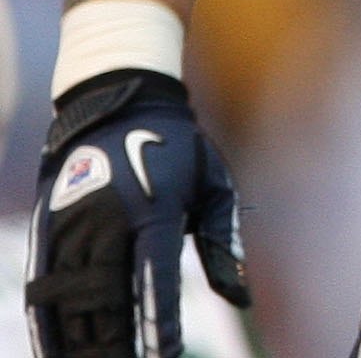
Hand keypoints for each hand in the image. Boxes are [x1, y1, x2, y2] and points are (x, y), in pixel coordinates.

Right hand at [24, 70, 248, 357]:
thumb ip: (223, 242)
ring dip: (84, 341)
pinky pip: (41, 287)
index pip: (153, 277)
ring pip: (74, 300)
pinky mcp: (48, 231)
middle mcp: (106, 222)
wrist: (118, 105)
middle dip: (119, 344)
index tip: (165, 357)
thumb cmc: (178, 150)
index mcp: (153, 211)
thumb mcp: (213, 185)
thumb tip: (241, 297)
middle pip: (108, 299)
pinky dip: (46, 326)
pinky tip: (55, 354)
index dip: (159, 322)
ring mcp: (72, 227)